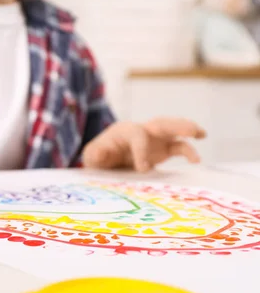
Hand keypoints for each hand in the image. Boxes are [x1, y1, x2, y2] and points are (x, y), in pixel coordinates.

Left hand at [82, 118, 205, 171]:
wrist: (104, 160)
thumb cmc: (98, 157)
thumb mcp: (91, 157)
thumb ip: (94, 154)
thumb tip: (101, 152)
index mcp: (124, 131)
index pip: (138, 134)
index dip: (142, 150)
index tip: (143, 169)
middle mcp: (142, 131)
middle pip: (161, 123)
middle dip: (176, 124)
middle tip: (192, 130)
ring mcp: (154, 139)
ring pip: (173, 131)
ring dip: (187, 131)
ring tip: (202, 134)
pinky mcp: (162, 150)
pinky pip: (177, 147)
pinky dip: (188, 151)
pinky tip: (196, 161)